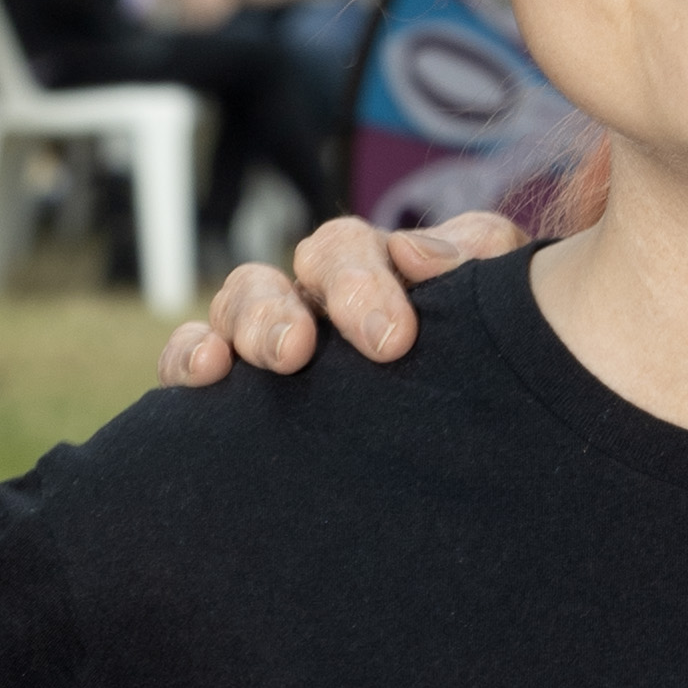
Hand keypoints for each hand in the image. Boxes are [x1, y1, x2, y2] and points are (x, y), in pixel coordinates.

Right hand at [161, 208, 517, 385]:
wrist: (494, 436)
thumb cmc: (491, 353)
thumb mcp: (500, 300)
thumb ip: (478, 257)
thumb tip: (413, 252)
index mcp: (377, 268)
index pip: (350, 251)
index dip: (361, 285)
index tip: (390, 340)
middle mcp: (319, 296)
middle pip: (278, 279)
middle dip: (286, 309)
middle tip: (297, 352)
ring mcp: (273, 337)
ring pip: (238, 306)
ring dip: (242, 326)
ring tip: (244, 361)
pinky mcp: (235, 391)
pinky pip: (191, 359)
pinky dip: (186, 359)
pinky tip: (202, 375)